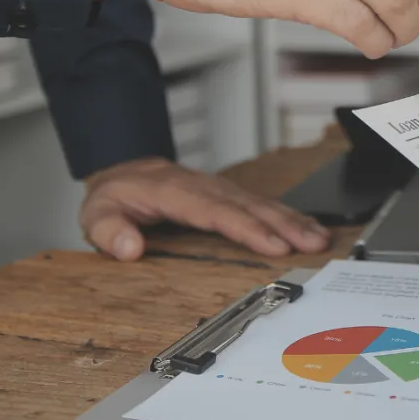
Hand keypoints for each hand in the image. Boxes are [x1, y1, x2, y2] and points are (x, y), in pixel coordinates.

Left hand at [80, 158, 331, 260]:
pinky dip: (288, 216)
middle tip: (313, 244)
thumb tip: (129, 248)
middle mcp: (207, 189)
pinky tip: (308, 227)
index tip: (274, 245)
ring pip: (263, 204)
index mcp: (178, 193)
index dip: (249, 229)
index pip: (219, 213)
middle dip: (285, 226)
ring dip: (294, 221)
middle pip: (251, 207)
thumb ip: (109, 231)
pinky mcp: (231, 196)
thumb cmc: (118, 195)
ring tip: (320, 238)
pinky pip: (263, 205)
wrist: (128, 171)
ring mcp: (222, 190)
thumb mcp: (98, 212)